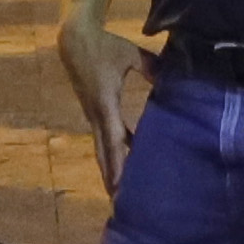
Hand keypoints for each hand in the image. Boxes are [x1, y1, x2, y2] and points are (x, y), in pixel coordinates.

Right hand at [54, 18, 143, 192]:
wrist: (74, 40)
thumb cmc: (104, 46)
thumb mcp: (129, 54)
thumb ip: (150, 66)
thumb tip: (168, 76)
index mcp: (105, 103)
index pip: (113, 138)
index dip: (118, 162)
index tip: (120, 183)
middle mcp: (96, 115)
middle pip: (104, 152)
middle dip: (111, 177)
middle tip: (119, 202)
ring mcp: (93, 115)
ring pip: (102, 148)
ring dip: (110, 170)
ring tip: (119, 193)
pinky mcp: (94, 112)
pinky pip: (104, 137)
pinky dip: (112, 153)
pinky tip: (125, 163)